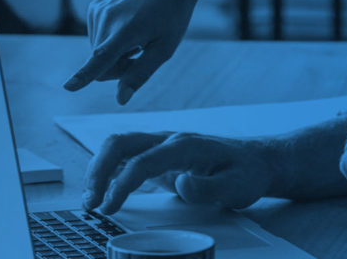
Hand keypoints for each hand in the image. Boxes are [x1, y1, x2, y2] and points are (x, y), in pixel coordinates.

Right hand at [66, 0, 203, 103]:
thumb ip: (140, 74)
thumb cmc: (172, 17)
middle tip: (141, 52)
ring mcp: (98, 10)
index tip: (68, 87)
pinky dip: (110, 39)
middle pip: (100, 64)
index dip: (84, 76)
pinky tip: (127, 27)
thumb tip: (120, 99)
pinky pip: (96, 38)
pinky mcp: (95, 6)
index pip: (101, 58)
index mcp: (127, 30)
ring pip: (96, 53)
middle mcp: (107, 18)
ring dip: (114, 53)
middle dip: (118, 67)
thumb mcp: (164, 49)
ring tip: (136, 37)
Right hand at [83, 131, 274, 214]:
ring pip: (119, 146)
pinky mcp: (159, 155)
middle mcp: (168, 140)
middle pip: (120, 143)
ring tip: (91, 199)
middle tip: (90, 202)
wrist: (256, 160)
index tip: (109, 207)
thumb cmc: (247, 173)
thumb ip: (209, 188)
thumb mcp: (237, 186)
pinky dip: (109, 170)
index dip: (121, 184)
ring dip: (99, 169)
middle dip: (98, 171)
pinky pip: (126, 156)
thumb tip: (181, 184)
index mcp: (185, 146)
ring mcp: (162, 145)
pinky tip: (102, 190)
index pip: (142, 161)